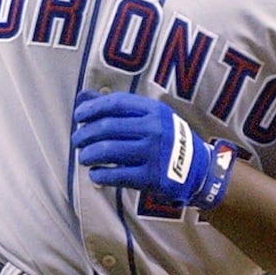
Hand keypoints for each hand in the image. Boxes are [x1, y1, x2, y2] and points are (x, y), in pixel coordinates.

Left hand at [72, 92, 235, 209]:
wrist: (198, 170)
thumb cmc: (167, 140)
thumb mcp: (150, 117)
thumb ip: (117, 107)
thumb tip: (82, 96)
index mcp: (154, 110)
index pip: (116, 103)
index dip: (92, 108)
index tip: (78, 116)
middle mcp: (154, 129)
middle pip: (107, 127)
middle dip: (84, 134)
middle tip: (77, 141)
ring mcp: (153, 154)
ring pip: (108, 150)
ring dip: (88, 154)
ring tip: (84, 157)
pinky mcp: (151, 177)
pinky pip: (116, 175)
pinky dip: (99, 175)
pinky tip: (95, 174)